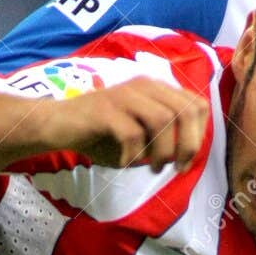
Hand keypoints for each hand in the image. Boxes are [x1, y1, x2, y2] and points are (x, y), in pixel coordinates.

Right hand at [42, 78, 208, 173]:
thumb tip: (185, 156)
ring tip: (151, 168)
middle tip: (175, 169)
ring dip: (161, 152)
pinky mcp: (105, 110)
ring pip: (162, 121)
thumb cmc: (99, 134)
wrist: (57, 125)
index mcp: (156, 89)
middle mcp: (144, 86)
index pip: (197, 104)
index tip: (184, 162)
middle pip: (185, 111)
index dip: (198, 135)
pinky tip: (124, 163)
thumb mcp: (138, 136)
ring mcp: (124, 96)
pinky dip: (132, 156)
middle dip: (187, 146)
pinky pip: (132, 135)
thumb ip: (162, 140)